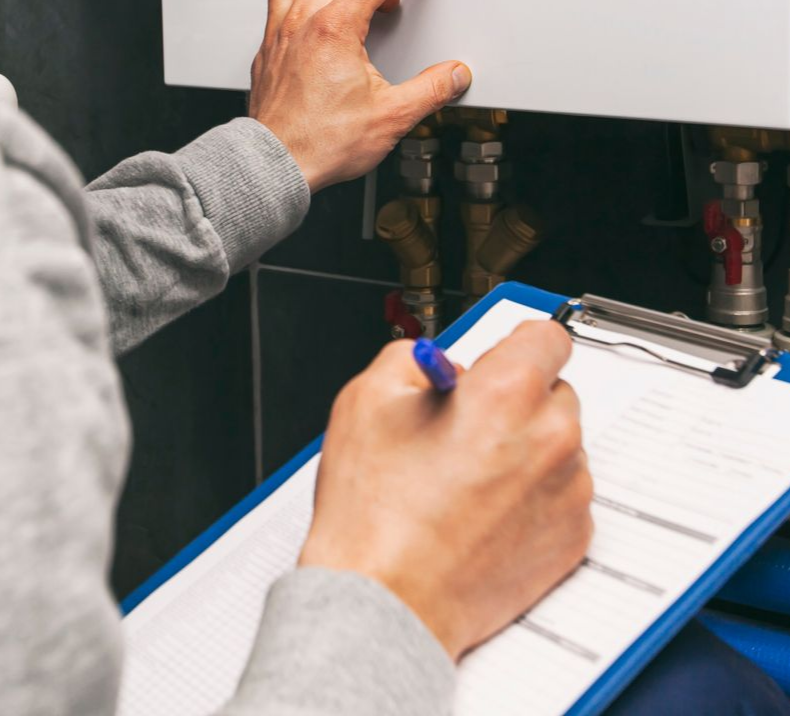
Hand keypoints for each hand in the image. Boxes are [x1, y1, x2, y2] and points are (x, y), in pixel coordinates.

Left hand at [248, 0, 470, 192]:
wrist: (273, 165)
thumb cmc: (318, 143)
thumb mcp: (391, 117)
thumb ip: (430, 90)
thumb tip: (453, 75)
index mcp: (334, 29)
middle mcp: (301, 22)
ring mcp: (277, 33)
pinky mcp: (265, 50)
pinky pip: (276, 0)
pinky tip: (313, 13)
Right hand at [299, 321, 592, 659]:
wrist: (386, 601)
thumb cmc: (375, 512)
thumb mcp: (367, 397)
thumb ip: (412, 358)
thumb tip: (438, 365)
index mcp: (507, 393)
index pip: (548, 336)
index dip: (515, 342)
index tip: (499, 356)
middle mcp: (550, 439)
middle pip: (554, 390)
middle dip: (514, 398)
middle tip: (464, 422)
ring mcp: (567, 494)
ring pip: (558, 444)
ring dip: (525, 446)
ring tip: (465, 475)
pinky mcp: (571, 540)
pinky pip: (561, 494)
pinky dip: (531, 494)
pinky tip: (480, 508)